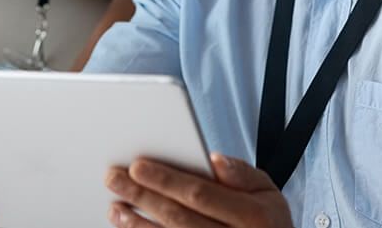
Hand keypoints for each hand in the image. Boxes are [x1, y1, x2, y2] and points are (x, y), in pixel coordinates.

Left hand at [105, 153, 290, 227]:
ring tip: (116, 208)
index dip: (166, 180)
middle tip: (112, 178)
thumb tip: (214, 159)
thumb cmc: (266, 221)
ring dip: (137, 226)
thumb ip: (242, 175)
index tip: (136, 166)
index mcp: (253, 217)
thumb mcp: (268, 192)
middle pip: (177, 218)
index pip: (200, 194)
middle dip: (142, 197)